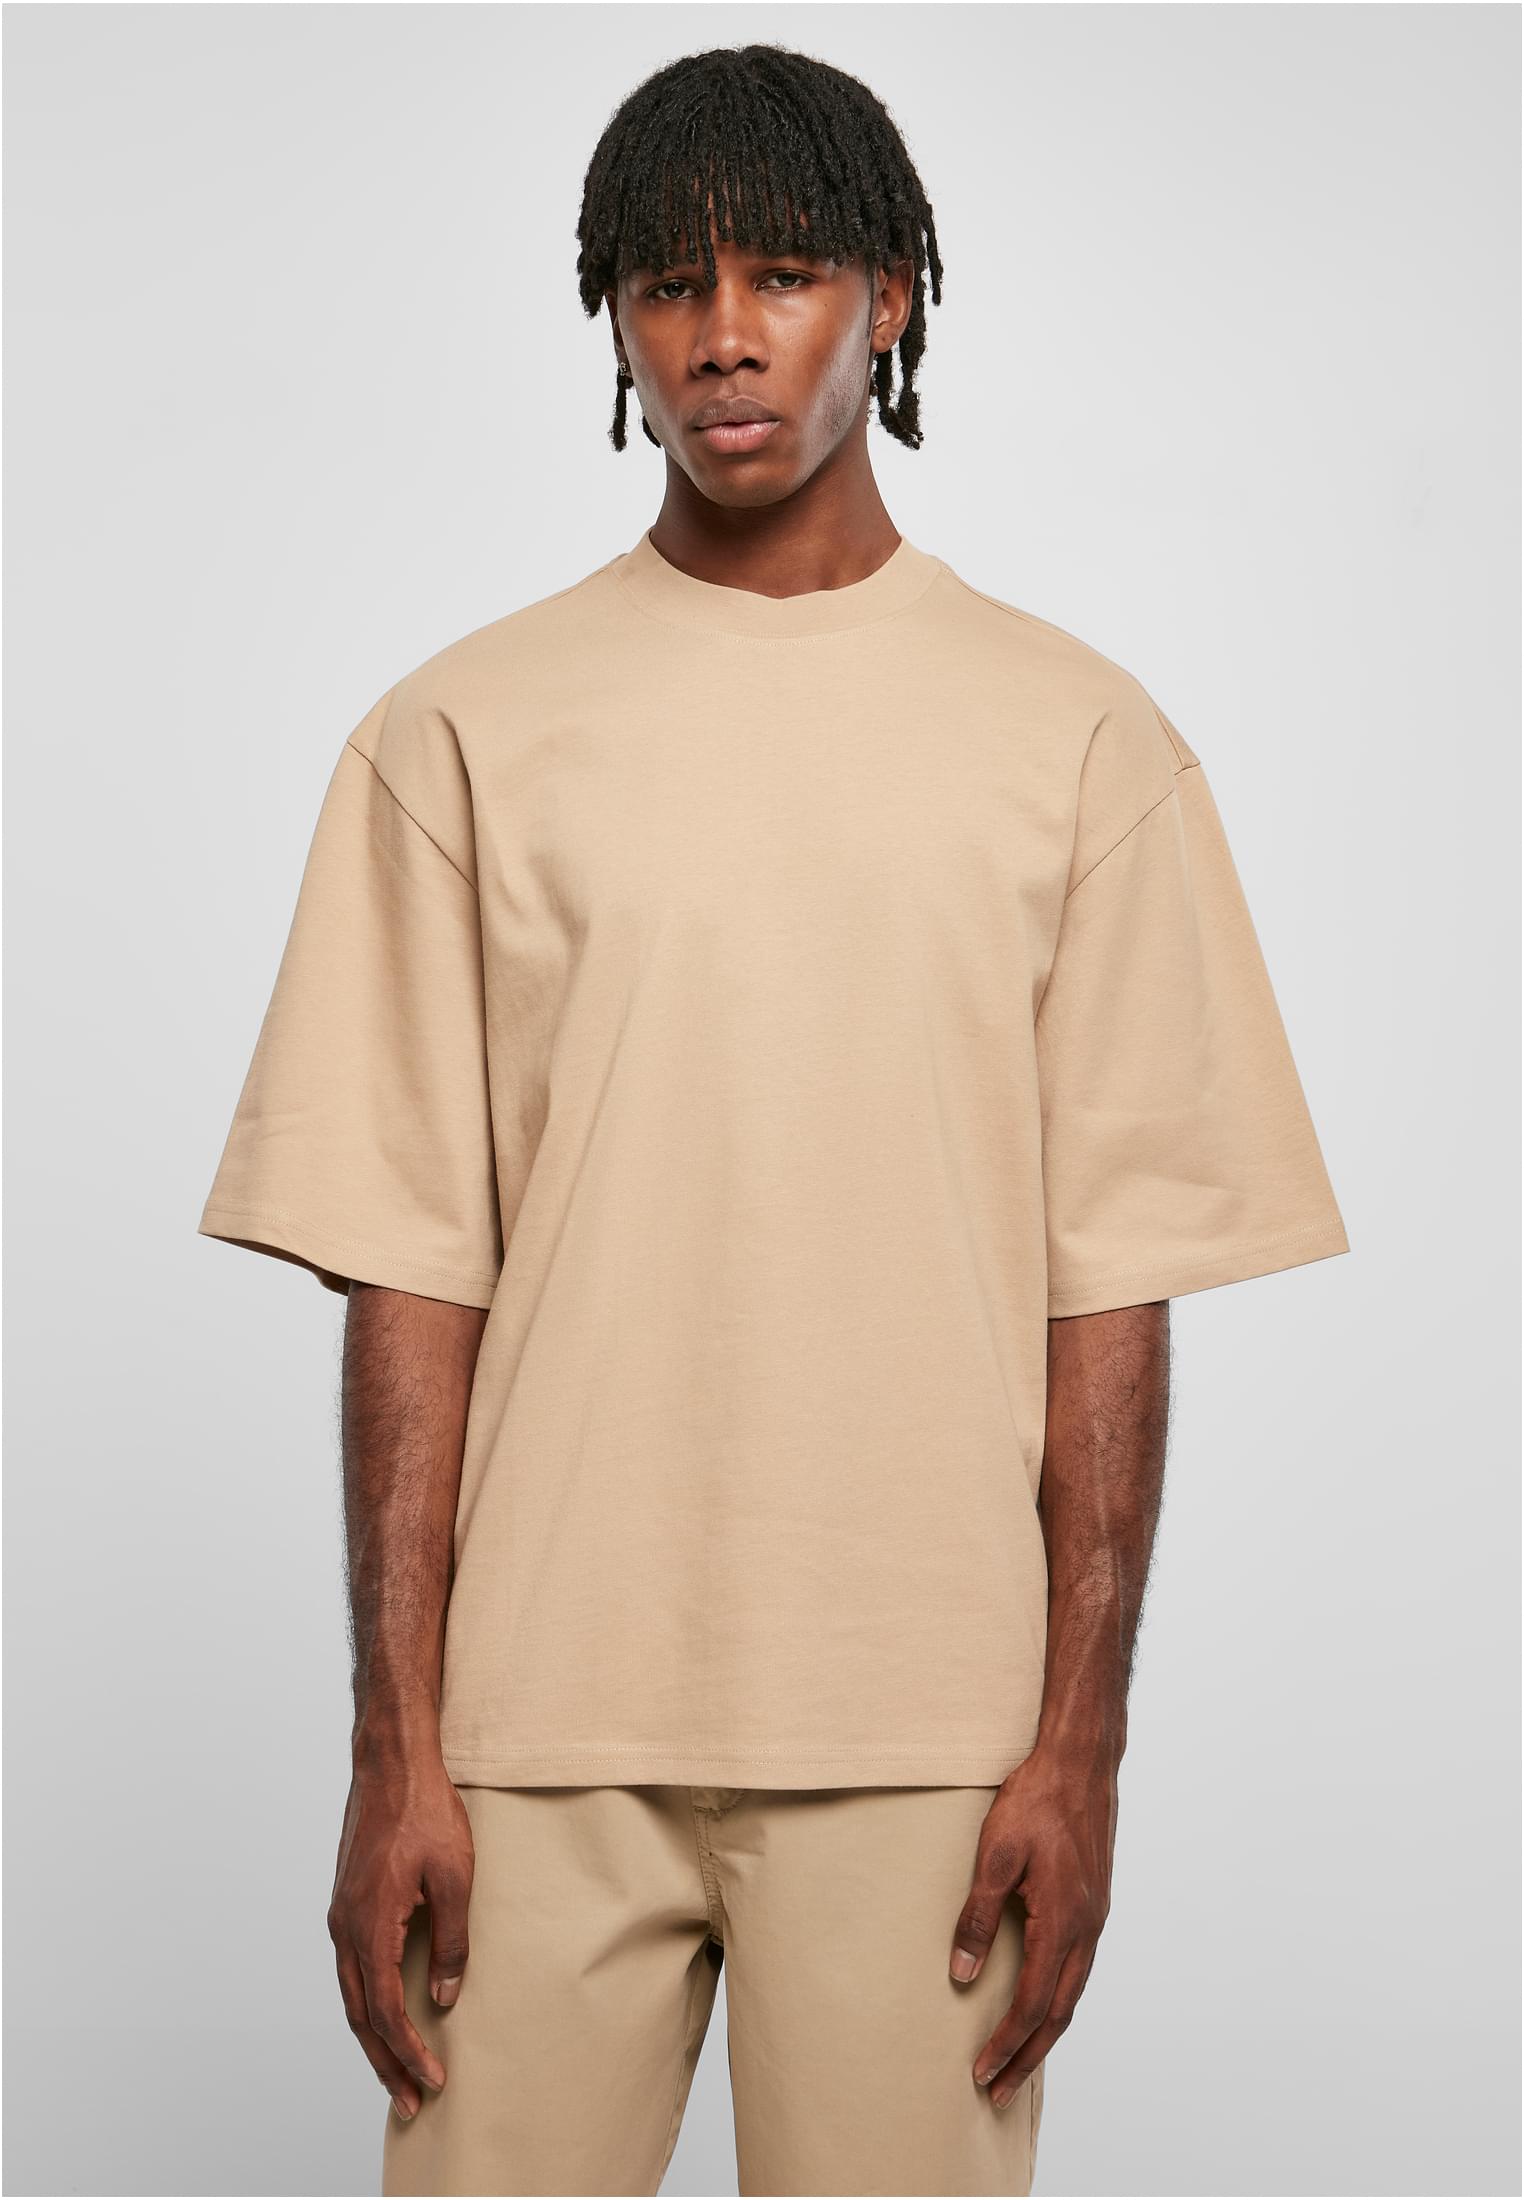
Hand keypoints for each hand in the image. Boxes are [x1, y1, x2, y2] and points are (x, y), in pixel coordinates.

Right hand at [327, 1748, 474, 2120]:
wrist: (392, 1763)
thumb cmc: (427, 1811)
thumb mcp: (455, 1876)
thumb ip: (451, 1940)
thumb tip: (445, 1996)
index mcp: (369, 1924)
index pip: (385, 2010)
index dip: (409, 2051)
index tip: (433, 2080)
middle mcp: (345, 1926)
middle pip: (361, 2015)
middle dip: (385, 2063)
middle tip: (411, 2103)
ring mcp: (341, 1914)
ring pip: (351, 1995)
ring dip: (373, 2038)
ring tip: (397, 2073)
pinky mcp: (347, 1902)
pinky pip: (352, 1969)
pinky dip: (367, 2003)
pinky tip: (385, 2015)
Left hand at [948, 1744, 1117, 2106]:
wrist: (1081, 1760)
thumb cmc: (1035, 1800)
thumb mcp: (995, 1854)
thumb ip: (978, 1916)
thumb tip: (962, 1974)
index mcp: (1063, 1922)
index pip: (1034, 2003)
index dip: (1008, 2043)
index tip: (982, 2072)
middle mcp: (1087, 1928)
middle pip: (1060, 2013)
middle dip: (1028, 2055)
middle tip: (998, 2091)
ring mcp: (1096, 1916)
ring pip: (1073, 1992)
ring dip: (1045, 2031)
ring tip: (1018, 2060)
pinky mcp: (1094, 1902)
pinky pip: (1079, 1968)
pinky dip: (1059, 1999)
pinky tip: (1043, 2003)